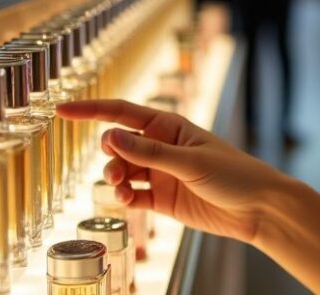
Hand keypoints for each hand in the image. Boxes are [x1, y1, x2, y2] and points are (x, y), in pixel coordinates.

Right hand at [57, 99, 281, 243]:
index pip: (123, 113)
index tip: (61, 111)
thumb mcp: (190, 161)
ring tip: (119, 188)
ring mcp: (160, 174)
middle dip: (108, 154)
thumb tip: (110, 137)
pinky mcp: (162, 200)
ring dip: (112, 178)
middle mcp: (162, 148)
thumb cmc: (234, 174)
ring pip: (121, 172)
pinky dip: (121, 199)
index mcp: (170, 127)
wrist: (258, 209)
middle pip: (118, 145)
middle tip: (114, 169)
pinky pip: (131, 196)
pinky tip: (123, 202)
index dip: (91, 111)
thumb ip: (149, 153)